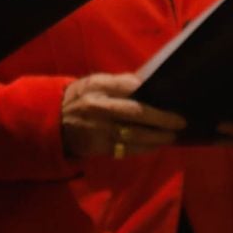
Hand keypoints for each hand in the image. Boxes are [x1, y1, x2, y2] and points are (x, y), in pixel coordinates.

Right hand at [60, 72, 184, 158]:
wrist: (52, 122)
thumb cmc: (79, 99)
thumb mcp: (92, 84)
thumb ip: (117, 83)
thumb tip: (145, 84)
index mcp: (97, 88)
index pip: (129, 87)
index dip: (151, 93)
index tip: (171, 97)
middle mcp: (98, 107)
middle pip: (137, 113)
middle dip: (162, 119)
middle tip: (180, 122)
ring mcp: (100, 129)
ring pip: (136, 135)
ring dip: (157, 137)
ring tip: (171, 136)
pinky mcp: (100, 146)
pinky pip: (128, 149)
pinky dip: (144, 148)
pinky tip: (154, 145)